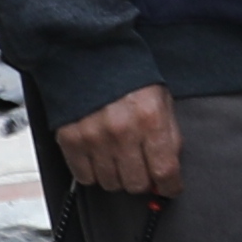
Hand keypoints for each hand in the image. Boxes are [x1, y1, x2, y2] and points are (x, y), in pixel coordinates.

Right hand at [53, 85, 181, 203]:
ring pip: (111, 184)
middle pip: (136, 184)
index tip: (169, 188)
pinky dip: (93, 172)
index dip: (170, 186)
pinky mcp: (71, 141)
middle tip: (140, 165)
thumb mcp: (161, 99)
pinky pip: (85, 177)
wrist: (88, 54)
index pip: (165, 171)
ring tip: (117, 156)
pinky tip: (98, 156)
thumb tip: (168, 173)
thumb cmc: (128, 75)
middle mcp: (123, 132)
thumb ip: (168, 137)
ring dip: (117, 176)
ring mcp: (94, 138)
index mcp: (150, 119)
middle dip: (142, 178)